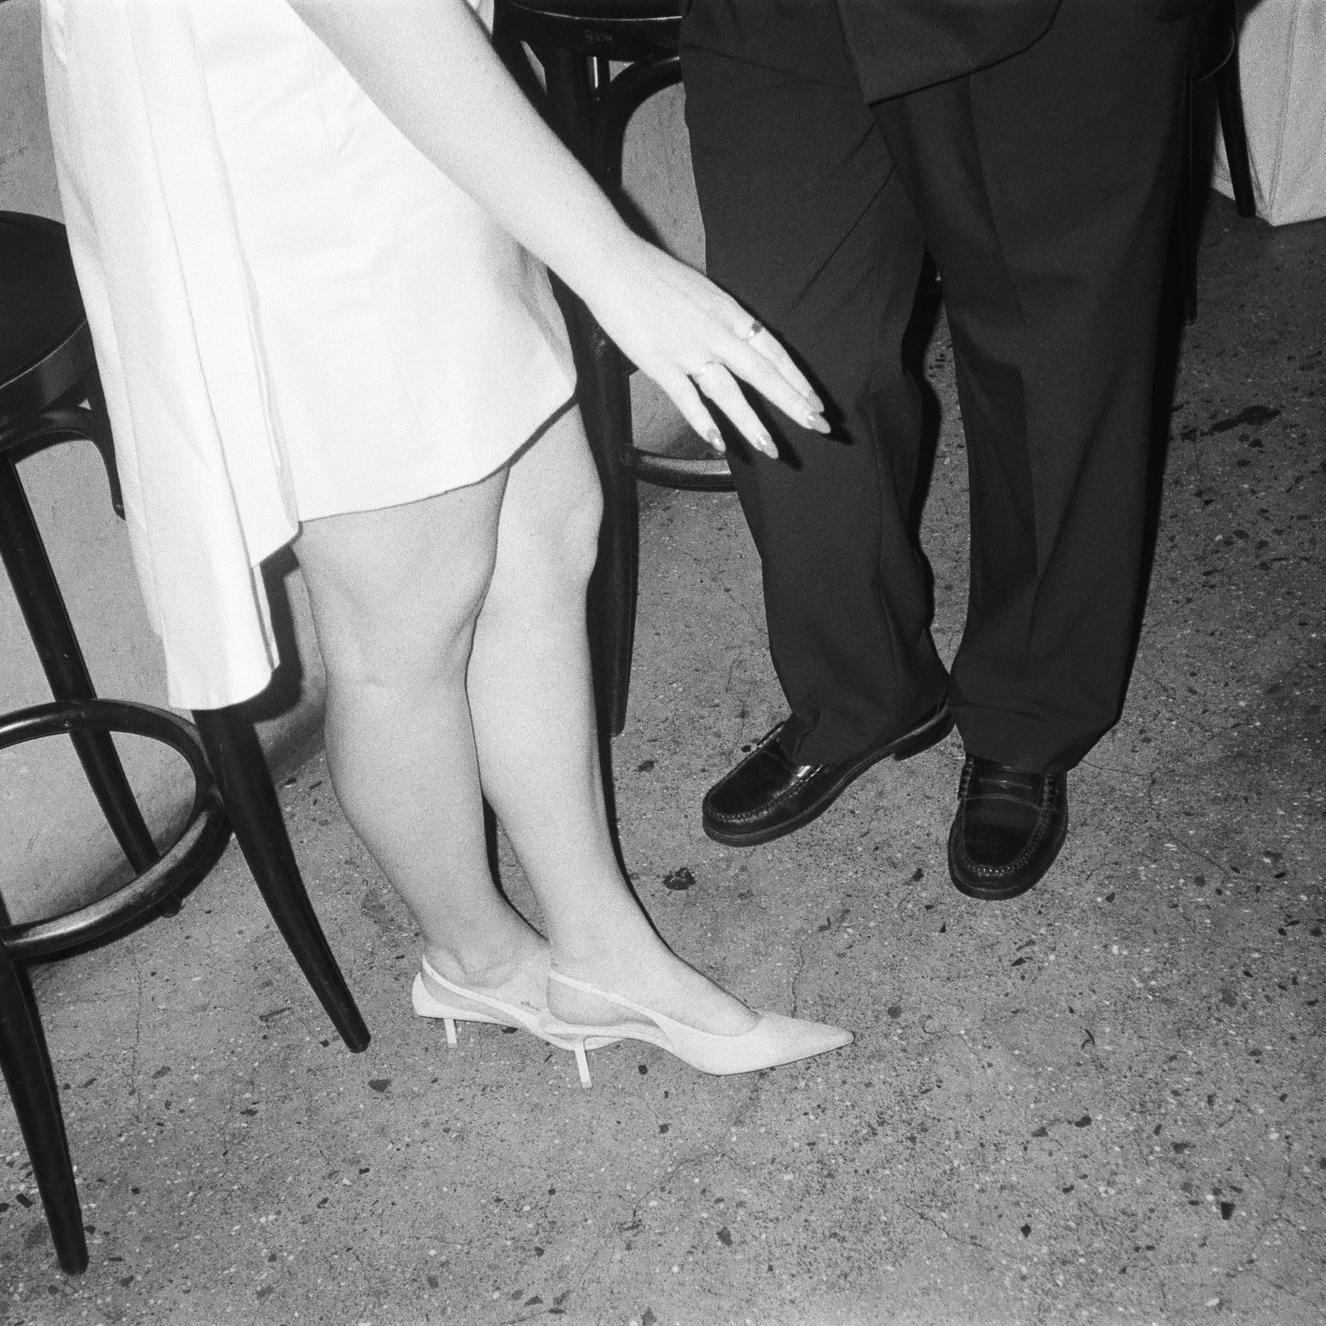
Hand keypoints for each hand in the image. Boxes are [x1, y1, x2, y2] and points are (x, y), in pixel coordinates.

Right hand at [576, 234, 829, 459]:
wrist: (613, 263)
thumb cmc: (654, 275)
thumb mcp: (702, 293)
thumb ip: (721, 320)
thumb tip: (738, 343)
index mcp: (729, 313)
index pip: (774, 351)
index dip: (797, 380)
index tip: (816, 403)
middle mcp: (716, 332)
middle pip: (764, 373)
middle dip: (794, 403)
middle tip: (820, 428)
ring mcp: (688, 350)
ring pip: (729, 393)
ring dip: (752, 423)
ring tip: (772, 449)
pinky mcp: (660, 364)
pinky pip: (687, 399)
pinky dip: (703, 422)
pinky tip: (720, 443)